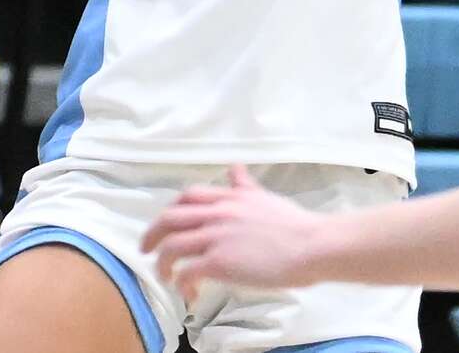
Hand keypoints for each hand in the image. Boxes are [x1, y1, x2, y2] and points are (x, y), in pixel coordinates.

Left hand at [145, 166, 326, 294]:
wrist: (311, 244)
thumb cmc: (294, 225)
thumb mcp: (263, 196)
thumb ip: (244, 185)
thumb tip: (236, 167)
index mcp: (227, 197)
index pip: (187, 196)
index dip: (171, 211)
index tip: (166, 224)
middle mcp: (216, 212)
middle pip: (170, 218)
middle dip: (153, 234)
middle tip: (147, 249)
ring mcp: (216, 236)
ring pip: (173, 245)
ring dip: (163, 262)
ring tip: (163, 276)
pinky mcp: (221, 261)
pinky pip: (189, 271)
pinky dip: (182, 282)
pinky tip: (186, 292)